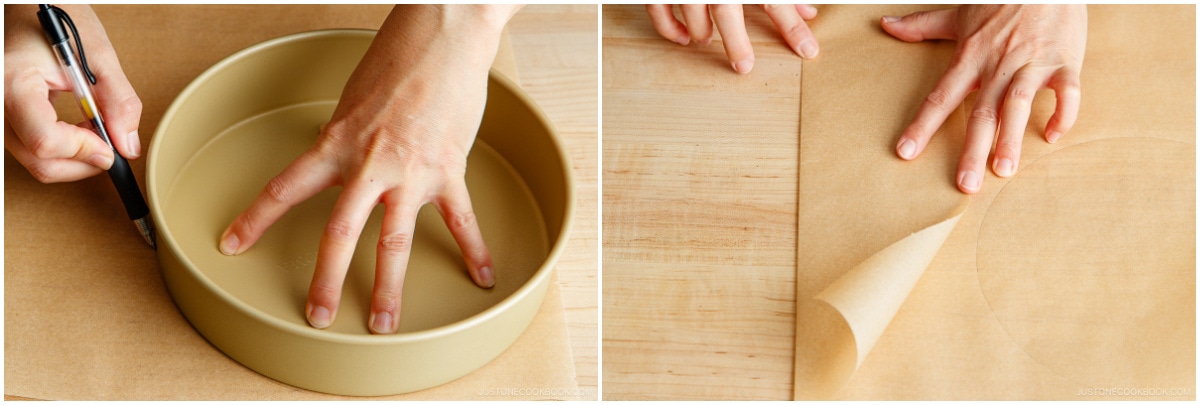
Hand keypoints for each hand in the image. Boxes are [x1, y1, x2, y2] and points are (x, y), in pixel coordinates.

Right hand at [4, 4, 142, 182]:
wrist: (28, 8)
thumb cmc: (58, 22)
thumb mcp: (98, 56)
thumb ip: (119, 102)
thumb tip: (127, 144)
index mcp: (13, 83)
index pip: (45, 140)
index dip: (84, 151)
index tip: (111, 147)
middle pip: (39, 160)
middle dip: (83, 162)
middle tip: (111, 146)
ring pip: (35, 160)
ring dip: (74, 157)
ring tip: (95, 129)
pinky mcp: (5, 118)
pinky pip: (30, 149)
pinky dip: (61, 149)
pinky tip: (78, 128)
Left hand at [219, 5, 519, 333]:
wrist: (442, 39)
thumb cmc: (398, 60)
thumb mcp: (354, 101)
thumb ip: (347, 140)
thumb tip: (346, 166)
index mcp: (338, 144)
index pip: (285, 188)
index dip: (255, 219)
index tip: (232, 244)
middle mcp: (369, 165)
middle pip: (339, 234)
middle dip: (326, 280)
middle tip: (317, 315)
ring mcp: (410, 172)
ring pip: (394, 242)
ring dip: (389, 289)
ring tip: (385, 322)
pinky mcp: (448, 170)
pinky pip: (460, 220)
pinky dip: (473, 250)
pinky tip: (481, 276)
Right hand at [646, 4, 819, 73]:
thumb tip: (807, 10)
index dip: (792, 26)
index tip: (807, 49)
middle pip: (727, 10)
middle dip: (737, 42)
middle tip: (744, 66)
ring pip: (693, 11)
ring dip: (700, 31)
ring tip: (705, 39)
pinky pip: (659, 8)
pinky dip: (669, 27)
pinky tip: (682, 37)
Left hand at [883, 5, 1086, 192]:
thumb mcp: (959, 13)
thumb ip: (922, 25)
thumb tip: (886, 25)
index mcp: (971, 58)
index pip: (940, 97)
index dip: (922, 126)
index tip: (905, 153)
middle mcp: (998, 65)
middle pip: (981, 112)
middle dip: (972, 149)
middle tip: (966, 185)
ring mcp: (1032, 63)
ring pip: (1019, 104)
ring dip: (1012, 138)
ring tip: (1004, 170)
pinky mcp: (1065, 60)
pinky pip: (1067, 91)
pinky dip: (1064, 113)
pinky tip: (1053, 136)